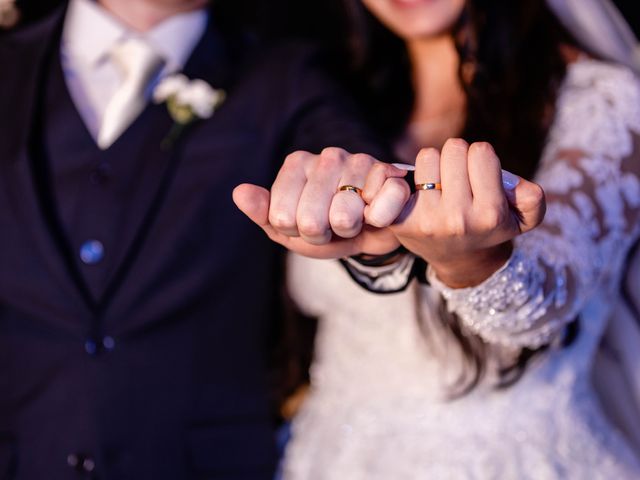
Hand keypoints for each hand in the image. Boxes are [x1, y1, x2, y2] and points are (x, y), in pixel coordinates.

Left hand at [233, 148, 407, 258]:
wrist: (370, 232)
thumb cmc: (325, 227)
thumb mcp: (288, 228)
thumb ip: (263, 212)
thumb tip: (239, 193)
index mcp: (297, 164)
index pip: (281, 217)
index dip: (297, 232)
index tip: (308, 224)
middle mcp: (327, 157)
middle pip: (310, 220)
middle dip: (323, 234)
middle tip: (332, 225)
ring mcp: (360, 162)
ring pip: (344, 218)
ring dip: (350, 230)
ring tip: (355, 218)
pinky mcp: (390, 174)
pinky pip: (377, 211)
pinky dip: (377, 222)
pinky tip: (376, 213)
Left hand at [364, 139, 545, 286]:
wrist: (460, 259)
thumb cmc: (490, 228)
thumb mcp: (524, 218)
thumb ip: (533, 197)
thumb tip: (511, 183)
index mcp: (489, 214)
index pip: (481, 152)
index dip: (481, 158)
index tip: (480, 174)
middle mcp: (458, 218)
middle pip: (454, 149)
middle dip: (458, 158)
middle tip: (459, 178)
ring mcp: (427, 220)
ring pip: (427, 157)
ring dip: (434, 166)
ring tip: (441, 185)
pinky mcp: (401, 221)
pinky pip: (399, 177)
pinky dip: (409, 178)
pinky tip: (418, 193)